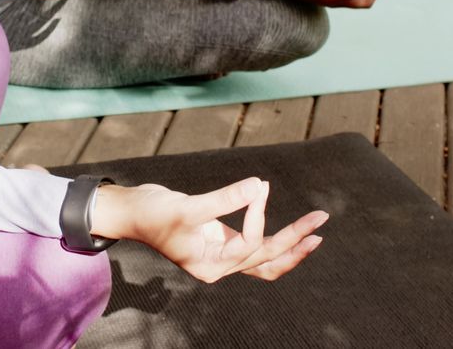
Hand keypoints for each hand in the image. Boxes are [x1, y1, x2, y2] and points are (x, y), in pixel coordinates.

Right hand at [92, 178, 327, 283]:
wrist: (131, 211)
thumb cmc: (152, 213)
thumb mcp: (187, 207)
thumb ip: (225, 198)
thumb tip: (259, 185)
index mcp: (211, 266)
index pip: (248, 243)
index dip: (257, 215)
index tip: (257, 187)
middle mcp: (220, 265)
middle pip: (267, 258)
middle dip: (295, 239)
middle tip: (321, 218)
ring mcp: (221, 254)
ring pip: (265, 257)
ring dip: (290, 245)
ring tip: (316, 231)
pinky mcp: (221, 239)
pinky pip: (255, 244)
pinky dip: (272, 235)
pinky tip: (290, 225)